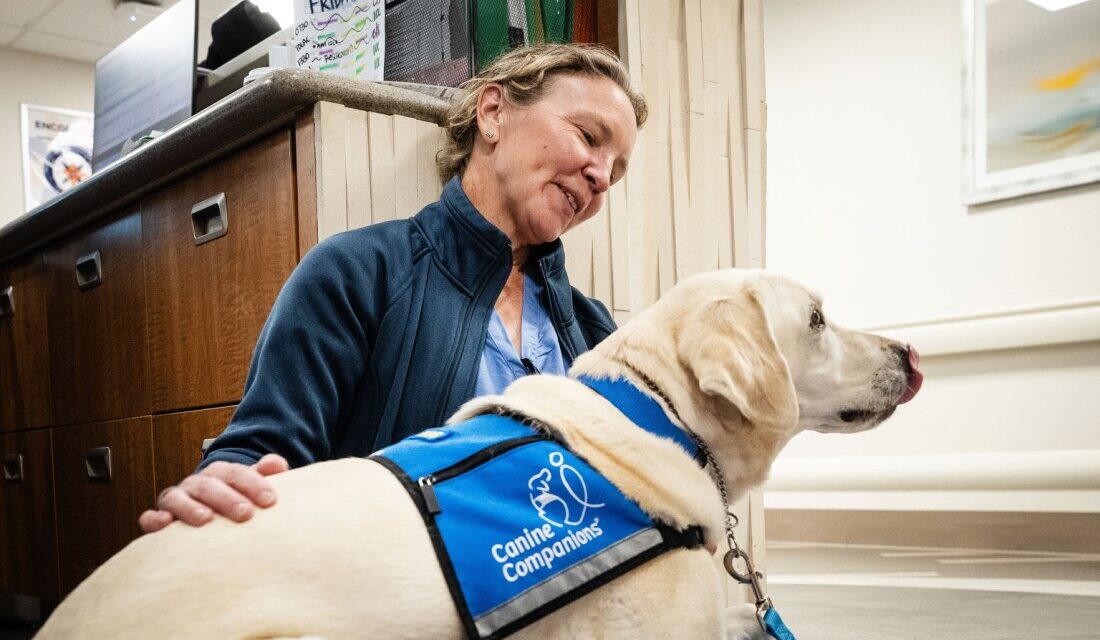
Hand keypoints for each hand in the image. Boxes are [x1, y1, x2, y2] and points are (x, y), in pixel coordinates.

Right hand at [138, 453, 288, 532]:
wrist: (210, 513)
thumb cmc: (236, 502)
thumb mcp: (252, 487)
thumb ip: (265, 475)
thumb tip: (277, 464)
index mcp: (220, 473)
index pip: (236, 473)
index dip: (254, 484)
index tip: (270, 500)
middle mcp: (197, 484)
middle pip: (209, 485)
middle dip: (227, 498)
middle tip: (245, 513)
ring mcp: (176, 499)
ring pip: (178, 497)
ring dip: (191, 507)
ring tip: (206, 519)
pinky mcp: (159, 517)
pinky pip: (149, 517)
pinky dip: (154, 519)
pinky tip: (165, 523)